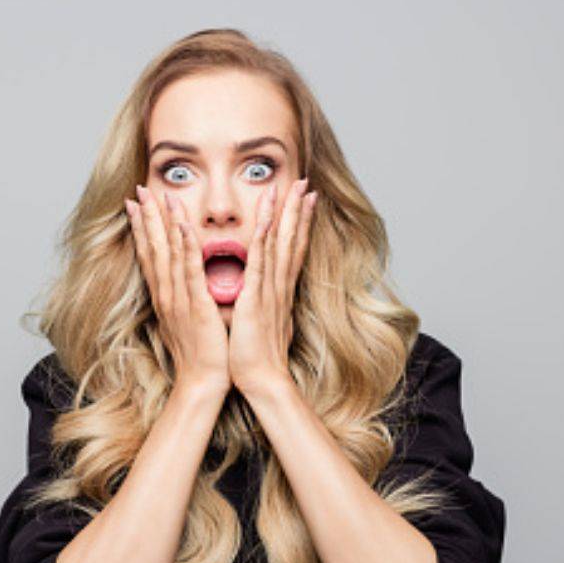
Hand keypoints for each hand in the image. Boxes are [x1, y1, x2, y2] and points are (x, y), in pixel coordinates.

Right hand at [126, 185, 229, 395]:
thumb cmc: (200, 354)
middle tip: (138, 189)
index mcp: (165, 297)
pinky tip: (182, 226)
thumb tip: (180, 285)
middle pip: (153, 248)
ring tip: (157, 195)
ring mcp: (179, 299)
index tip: (134, 204)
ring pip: (168, 253)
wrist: (202, 382)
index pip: (150, 255)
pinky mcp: (196, 306)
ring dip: (162, 223)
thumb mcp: (185, 321)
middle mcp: (166, 294)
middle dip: (145, 217)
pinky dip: (185, 247)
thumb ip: (182, 299)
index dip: (142, 228)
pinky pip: (190, 271)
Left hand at [229, 177, 317, 397]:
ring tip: (292, 189)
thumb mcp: (262, 322)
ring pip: (279, 244)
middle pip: (292, 240)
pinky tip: (267, 218)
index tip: (306, 201)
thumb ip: (262, 304)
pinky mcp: (257, 298)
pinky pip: (260, 261)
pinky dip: (264, 238)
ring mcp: (270, 290)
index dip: (299, 224)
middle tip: (306, 183)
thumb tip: (260, 294)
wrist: (262, 379)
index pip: (292, 250)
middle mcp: (279, 286)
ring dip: (285, 214)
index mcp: (278, 291)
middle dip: (299, 210)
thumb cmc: (257, 355)